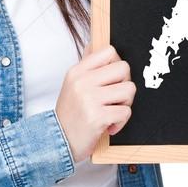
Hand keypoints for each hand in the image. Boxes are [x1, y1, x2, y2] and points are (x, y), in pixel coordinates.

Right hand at [54, 44, 136, 162]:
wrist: (58, 142)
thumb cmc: (70, 113)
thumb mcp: (72, 84)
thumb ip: (87, 65)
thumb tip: (95, 44)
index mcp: (77, 71)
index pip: (110, 51)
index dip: (117, 64)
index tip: (112, 79)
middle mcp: (82, 82)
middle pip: (124, 68)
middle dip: (125, 84)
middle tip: (115, 97)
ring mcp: (90, 99)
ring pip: (129, 89)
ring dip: (125, 104)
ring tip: (111, 111)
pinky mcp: (98, 117)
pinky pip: (126, 112)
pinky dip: (121, 122)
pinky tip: (109, 126)